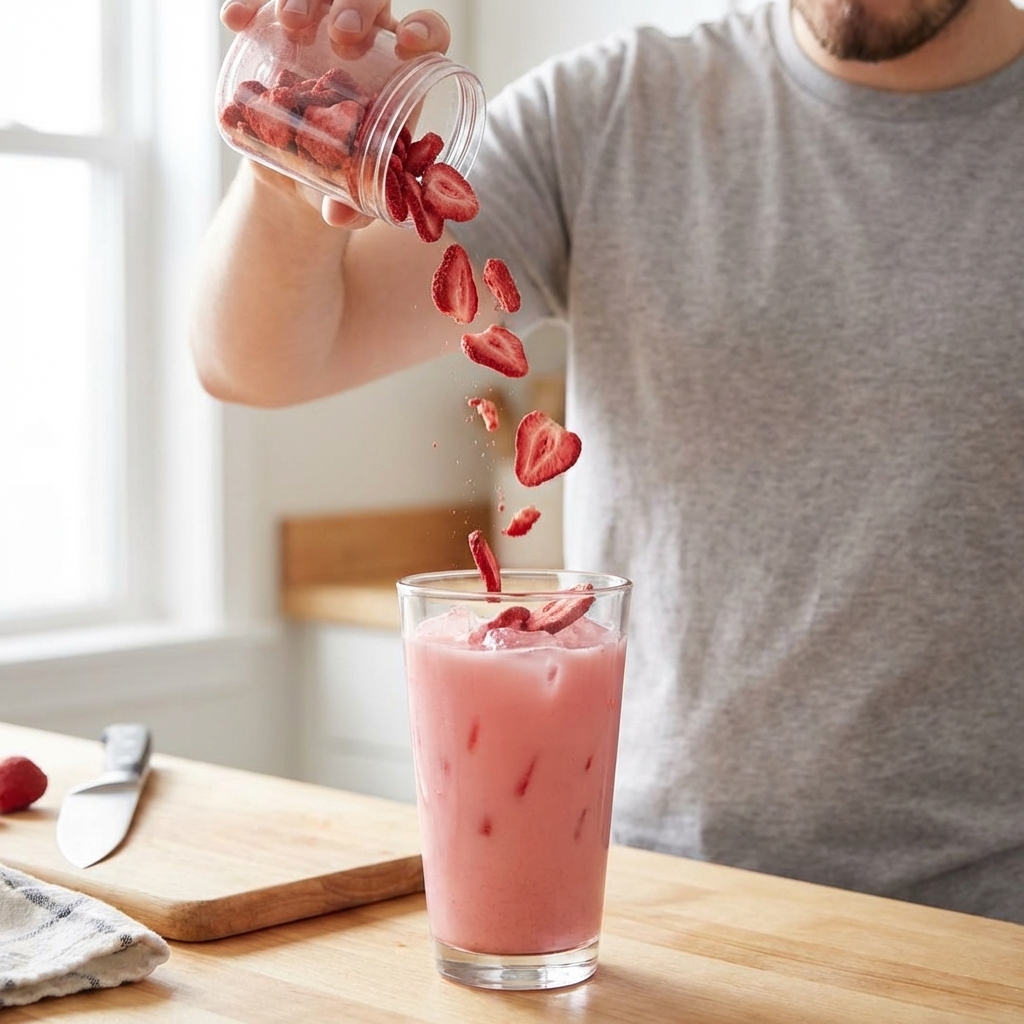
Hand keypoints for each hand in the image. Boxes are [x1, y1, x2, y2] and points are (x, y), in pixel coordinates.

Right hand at [219, 0, 451, 227]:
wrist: (296, 174)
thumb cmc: (340, 181)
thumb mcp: (349, 195)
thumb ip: (353, 206)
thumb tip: (338, 215)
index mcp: (402, 73)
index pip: (428, 34)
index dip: (425, 30)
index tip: (409, 44)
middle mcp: (368, 40)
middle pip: (371, 0)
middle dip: (356, 6)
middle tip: (341, 33)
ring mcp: (323, 28)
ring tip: (289, 24)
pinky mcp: (280, 31)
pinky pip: (265, 5)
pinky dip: (250, 6)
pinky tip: (236, 21)